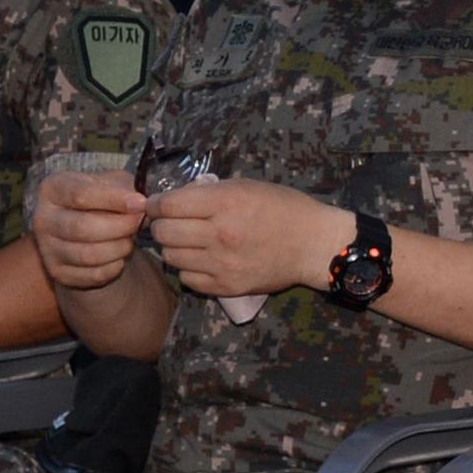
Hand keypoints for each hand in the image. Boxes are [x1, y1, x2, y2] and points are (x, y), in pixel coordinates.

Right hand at [33, 169, 150, 291]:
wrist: (85, 226)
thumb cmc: (101, 200)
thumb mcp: (110, 183)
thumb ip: (126, 189)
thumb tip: (141, 205)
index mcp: (52, 189)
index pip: (80, 194)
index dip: (114, 199)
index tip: (141, 203)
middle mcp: (42, 218)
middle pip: (82, 227)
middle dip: (120, 227)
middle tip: (138, 223)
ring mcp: (47, 247)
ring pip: (87, 255)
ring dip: (118, 248)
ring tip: (130, 240)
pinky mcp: (57, 271)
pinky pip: (91, 275)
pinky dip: (113, 268)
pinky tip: (120, 257)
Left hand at [144, 178, 347, 300]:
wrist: (315, 245)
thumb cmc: (285, 209)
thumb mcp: (247, 187)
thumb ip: (209, 193)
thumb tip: (173, 200)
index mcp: (225, 203)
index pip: (167, 205)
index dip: (156, 203)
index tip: (159, 204)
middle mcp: (219, 234)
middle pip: (163, 232)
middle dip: (162, 225)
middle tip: (173, 223)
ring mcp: (222, 263)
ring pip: (171, 257)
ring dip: (175, 248)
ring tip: (189, 242)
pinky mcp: (227, 286)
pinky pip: (187, 279)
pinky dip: (189, 269)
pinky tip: (203, 260)